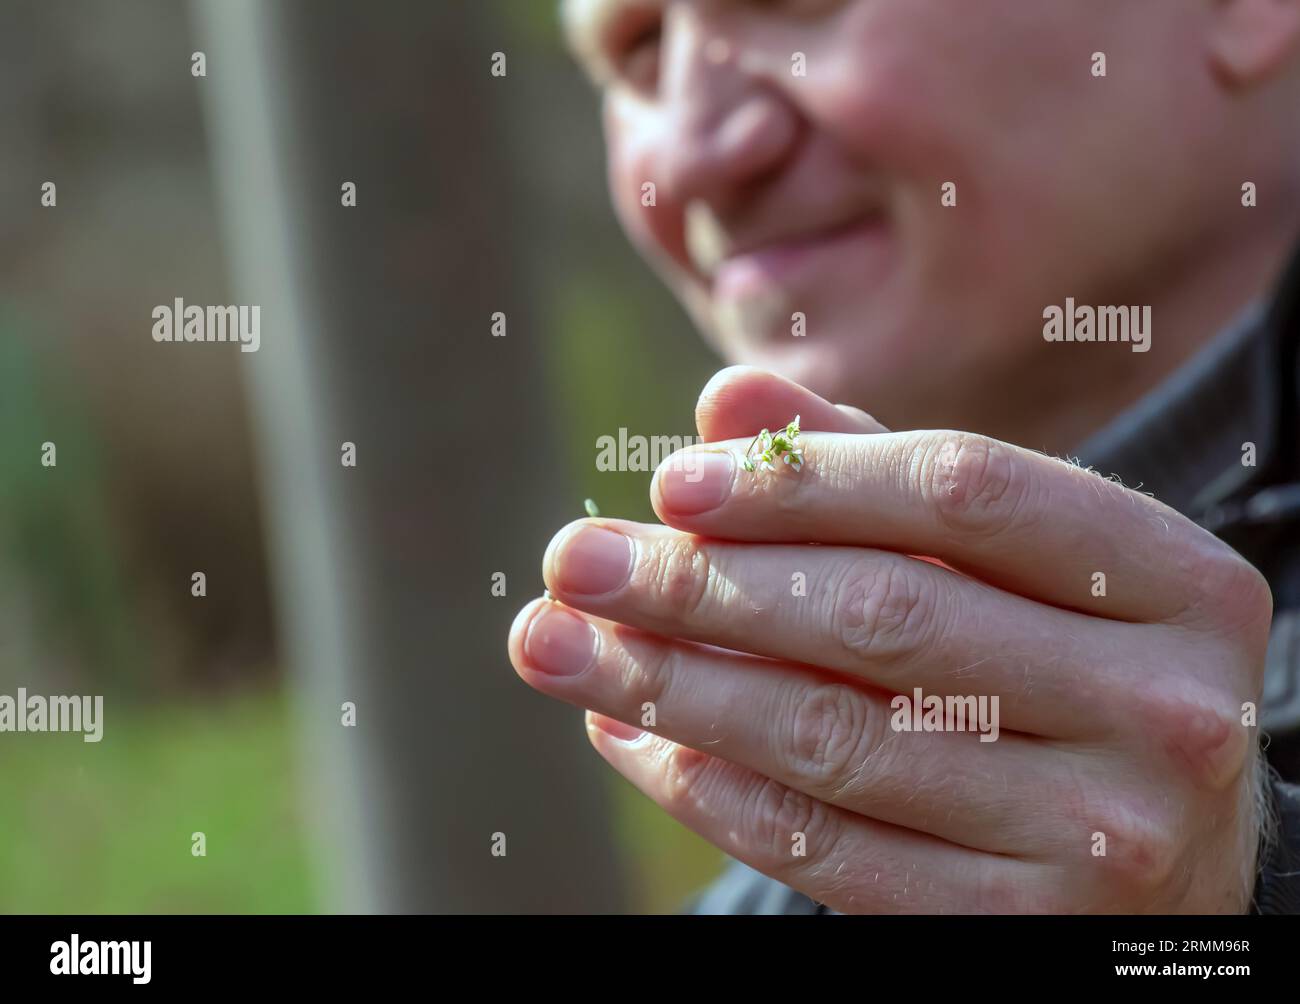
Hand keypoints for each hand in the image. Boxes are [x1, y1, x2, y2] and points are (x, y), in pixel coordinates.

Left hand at [508, 366, 1271, 912]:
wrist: (1167, 856)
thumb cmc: (1066, 667)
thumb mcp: (1005, 564)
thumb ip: (873, 472)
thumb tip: (728, 401)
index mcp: (1172, 580)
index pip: (960, 490)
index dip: (798, 481)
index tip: (669, 484)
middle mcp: (1162, 708)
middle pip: (882, 616)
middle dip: (701, 583)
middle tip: (573, 562)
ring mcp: (1100, 833)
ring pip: (834, 739)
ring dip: (671, 684)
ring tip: (558, 644)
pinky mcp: (1020, 928)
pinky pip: (826, 850)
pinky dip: (707, 787)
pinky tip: (629, 734)